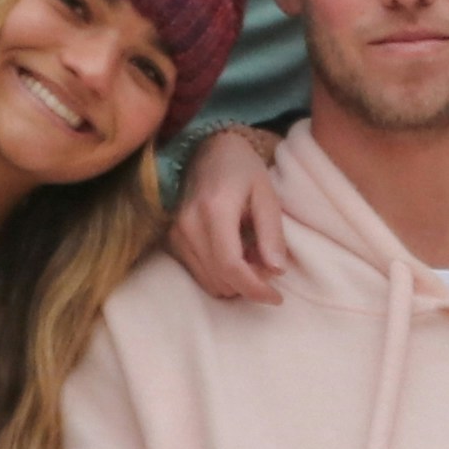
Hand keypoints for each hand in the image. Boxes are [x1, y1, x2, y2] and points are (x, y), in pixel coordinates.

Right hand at [171, 129, 288, 305]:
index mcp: (214, 210)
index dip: (255, 288)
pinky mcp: (172, 241)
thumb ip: (271, 233)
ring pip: (209, 282)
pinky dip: (221, 275)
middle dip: (249, 285)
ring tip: (252, 256)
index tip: (277, 297)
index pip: (230, 265)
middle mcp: (188, 224)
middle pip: (220, 279)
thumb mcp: (267, 194)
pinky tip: (235, 255)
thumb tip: (277, 271)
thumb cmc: (243, 170)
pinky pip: (199, 274)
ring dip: (235, 281)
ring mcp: (176, 234)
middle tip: (268, 266)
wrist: (208, 151)